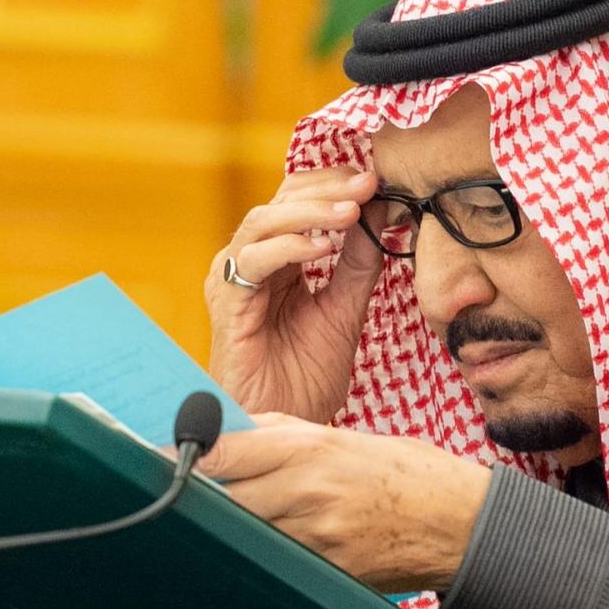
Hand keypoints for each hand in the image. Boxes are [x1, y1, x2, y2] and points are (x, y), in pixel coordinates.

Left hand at [197, 413, 492, 593]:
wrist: (460, 524)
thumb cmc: (405, 472)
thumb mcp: (343, 436)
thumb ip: (282, 434)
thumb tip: (229, 430)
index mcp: (311, 451)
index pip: (225, 453)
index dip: (187, 454)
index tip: (163, 455)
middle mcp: (306, 495)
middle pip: (222, 500)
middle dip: (202, 494)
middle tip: (185, 487)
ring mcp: (313, 540)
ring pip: (244, 533)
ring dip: (231, 521)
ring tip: (233, 509)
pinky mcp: (322, 573)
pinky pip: (274, 560)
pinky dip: (263, 548)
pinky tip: (271, 537)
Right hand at [206, 168, 381, 422]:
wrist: (282, 428)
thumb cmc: (305, 377)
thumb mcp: (344, 310)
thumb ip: (359, 263)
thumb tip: (382, 211)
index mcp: (277, 258)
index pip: (298, 200)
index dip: (334, 185)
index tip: (376, 180)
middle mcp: (250, 262)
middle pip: (280, 201)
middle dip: (326, 189)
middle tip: (367, 184)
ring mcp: (233, 280)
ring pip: (262, 221)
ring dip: (309, 212)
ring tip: (350, 211)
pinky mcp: (226, 304)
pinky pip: (252, 262)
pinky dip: (289, 248)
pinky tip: (323, 247)